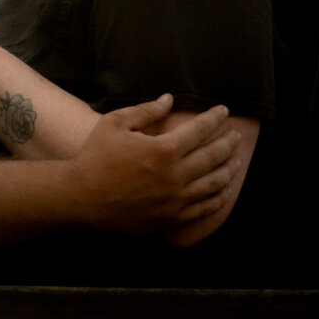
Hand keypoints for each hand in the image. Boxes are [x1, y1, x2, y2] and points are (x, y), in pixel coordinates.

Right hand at [70, 97, 240, 234]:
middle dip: (228, 143)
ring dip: (229, 170)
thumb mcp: (116, 123)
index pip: (200, 130)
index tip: (224, 111)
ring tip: (237, 161)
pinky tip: (225, 190)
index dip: (215, 118)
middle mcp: (175, 176)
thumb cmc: (95, 156)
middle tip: (236, 135)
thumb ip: (146, 110)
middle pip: (213, 157)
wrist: (81, 198)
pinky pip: (204, 209)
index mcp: (163, 149)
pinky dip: (219, 197)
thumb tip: (169, 99)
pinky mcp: (171, 220)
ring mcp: (175, 201)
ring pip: (214, 184)